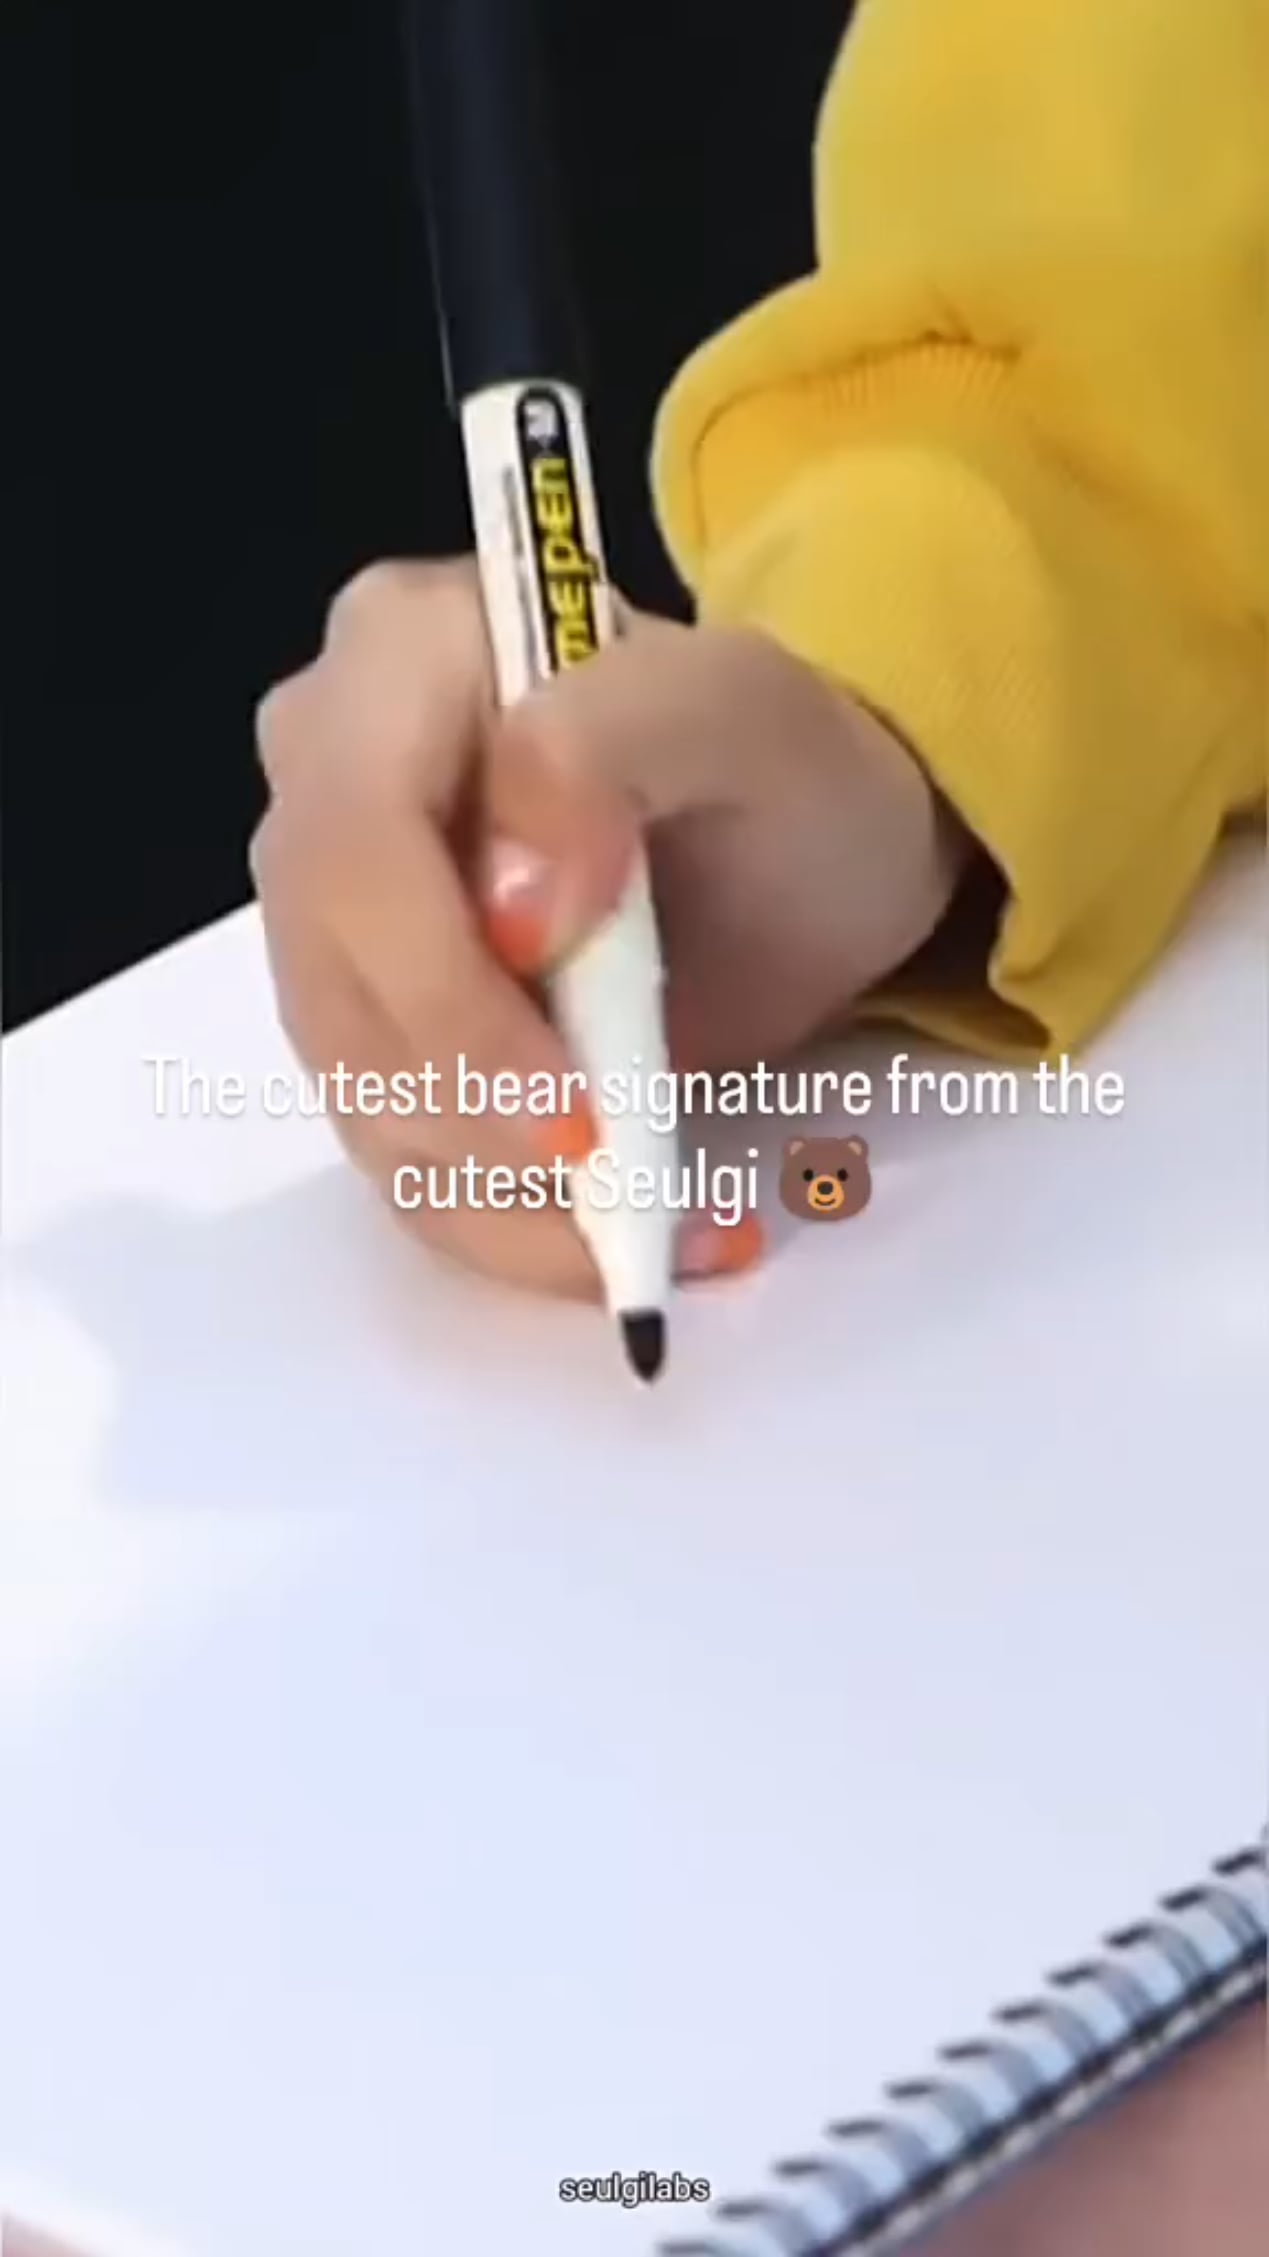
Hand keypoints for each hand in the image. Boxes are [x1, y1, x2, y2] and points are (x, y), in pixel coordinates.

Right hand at [253, 559, 968, 1298]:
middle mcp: (326, 786)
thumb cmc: (788, 760)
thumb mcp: (742, 708)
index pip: (357, 847)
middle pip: (338, 990)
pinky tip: (625, 1245)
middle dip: (480, 1121)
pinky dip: (508, 1230)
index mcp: (395, 658)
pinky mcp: (380, 1033)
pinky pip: (404, 1156)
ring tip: (661, 1232)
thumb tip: (515, 902)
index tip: (575, 1108)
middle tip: (625, 1198)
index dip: (446, 997)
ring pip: (361, 1096)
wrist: (814, 845)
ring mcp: (340, 922)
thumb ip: (612, 745)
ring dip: (502, 1201)